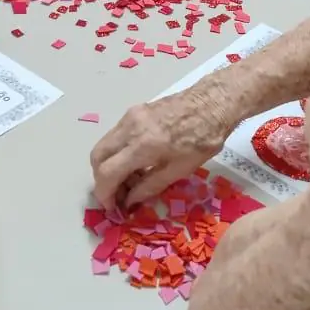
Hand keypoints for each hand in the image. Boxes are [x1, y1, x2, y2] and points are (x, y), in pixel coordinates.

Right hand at [91, 85, 230, 208]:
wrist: (213, 101)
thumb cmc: (203, 138)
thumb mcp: (180, 169)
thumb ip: (150, 186)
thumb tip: (130, 201)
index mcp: (142, 145)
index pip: (107, 173)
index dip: (105, 194)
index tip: (113, 207)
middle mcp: (129, 128)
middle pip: (97, 157)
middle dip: (102, 180)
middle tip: (119, 196)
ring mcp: (129, 116)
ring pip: (104, 145)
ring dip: (110, 166)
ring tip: (132, 181)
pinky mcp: (133, 111)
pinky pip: (115, 135)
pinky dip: (118, 153)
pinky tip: (137, 162)